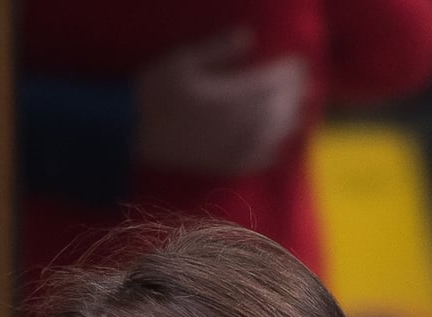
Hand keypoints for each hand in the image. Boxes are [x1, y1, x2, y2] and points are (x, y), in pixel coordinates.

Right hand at [136, 28, 309, 178]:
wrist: (128, 132)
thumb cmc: (153, 90)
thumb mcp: (184, 60)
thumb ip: (218, 49)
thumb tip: (249, 37)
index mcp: (229, 97)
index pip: (273, 83)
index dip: (290, 72)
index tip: (298, 62)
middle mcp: (235, 126)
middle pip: (279, 109)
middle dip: (295, 94)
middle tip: (304, 83)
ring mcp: (228, 148)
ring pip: (272, 136)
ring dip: (290, 121)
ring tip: (298, 109)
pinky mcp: (219, 164)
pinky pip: (255, 162)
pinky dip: (271, 152)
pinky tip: (277, 144)